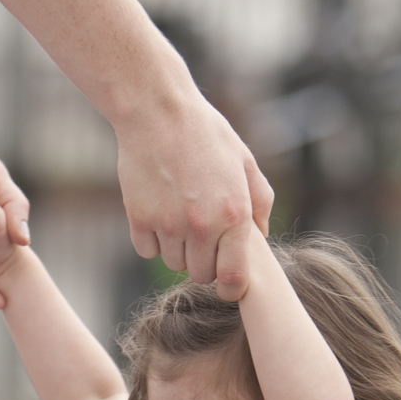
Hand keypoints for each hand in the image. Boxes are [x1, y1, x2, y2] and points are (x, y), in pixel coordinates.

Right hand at [115, 93, 272, 301]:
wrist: (157, 111)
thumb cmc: (206, 134)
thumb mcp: (244, 162)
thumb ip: (260, 202)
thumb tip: (262, 237)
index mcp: (234, 214)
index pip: (233, 279)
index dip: (231, 288)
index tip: (227, 283)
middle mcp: (202, 225)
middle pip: (201, 274)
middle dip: (204, 261)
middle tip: (203, 235)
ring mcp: (168, 224)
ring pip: (174, 263)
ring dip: (178, 249)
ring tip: (180, 215)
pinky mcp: (139, 218)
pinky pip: (147, 250)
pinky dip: (152, 238)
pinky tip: (158, 211)